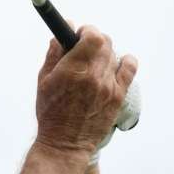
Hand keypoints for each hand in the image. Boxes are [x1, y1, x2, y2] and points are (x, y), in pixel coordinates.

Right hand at [34, 26, 138, 154]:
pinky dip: (125, 61)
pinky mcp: (118, 96)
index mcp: (73, 70)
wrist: (66, 143)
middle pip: (105, 42)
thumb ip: (54, 54)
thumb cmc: (51, 113)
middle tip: (84, 46)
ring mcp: (108, 86)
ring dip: (104, 52)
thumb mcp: (43, 81)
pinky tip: (117, 63)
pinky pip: (129, 69)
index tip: (79, 32)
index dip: (86, 30)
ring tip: (94, 62)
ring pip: (114, 54)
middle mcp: (94, 76)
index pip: (92, 36)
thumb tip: (60, 33)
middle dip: (93, 39)